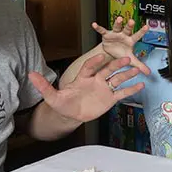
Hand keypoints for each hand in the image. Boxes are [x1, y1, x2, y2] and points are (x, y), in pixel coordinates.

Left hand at [29, 55, 143, 122]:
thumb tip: (30, 74)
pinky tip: (141, 85)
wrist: (71, 114)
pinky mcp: (110, 98)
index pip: (90, 67)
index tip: (101, 56)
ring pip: (117, 79)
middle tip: (126, 57)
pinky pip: (122, 93)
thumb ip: (43, 86)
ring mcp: (104, 88)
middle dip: (116, 64)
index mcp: (83, 77)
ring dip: (127, 74)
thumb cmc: (63, 103)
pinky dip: (131, 89)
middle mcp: (96, 80)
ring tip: (137, 70)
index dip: (95, 62)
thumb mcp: (51, 96)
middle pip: (107, 69)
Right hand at [92, 16, 150, 74]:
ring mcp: (115, 34)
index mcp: (130, 41)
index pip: (137, 36)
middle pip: (127, 29)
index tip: (147, 27)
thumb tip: (148, 72)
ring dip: (117, 23)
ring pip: (116, 27)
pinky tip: (94, 24)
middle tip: (132, 21)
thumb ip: (140, 65)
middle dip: (129, 25)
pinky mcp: (106, 35)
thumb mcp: (131, 60)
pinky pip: (102, 31)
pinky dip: (98, 28)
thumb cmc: (122, 53)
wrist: (111, 52)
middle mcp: (123, 35)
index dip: (142, 32)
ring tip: (119, 19)